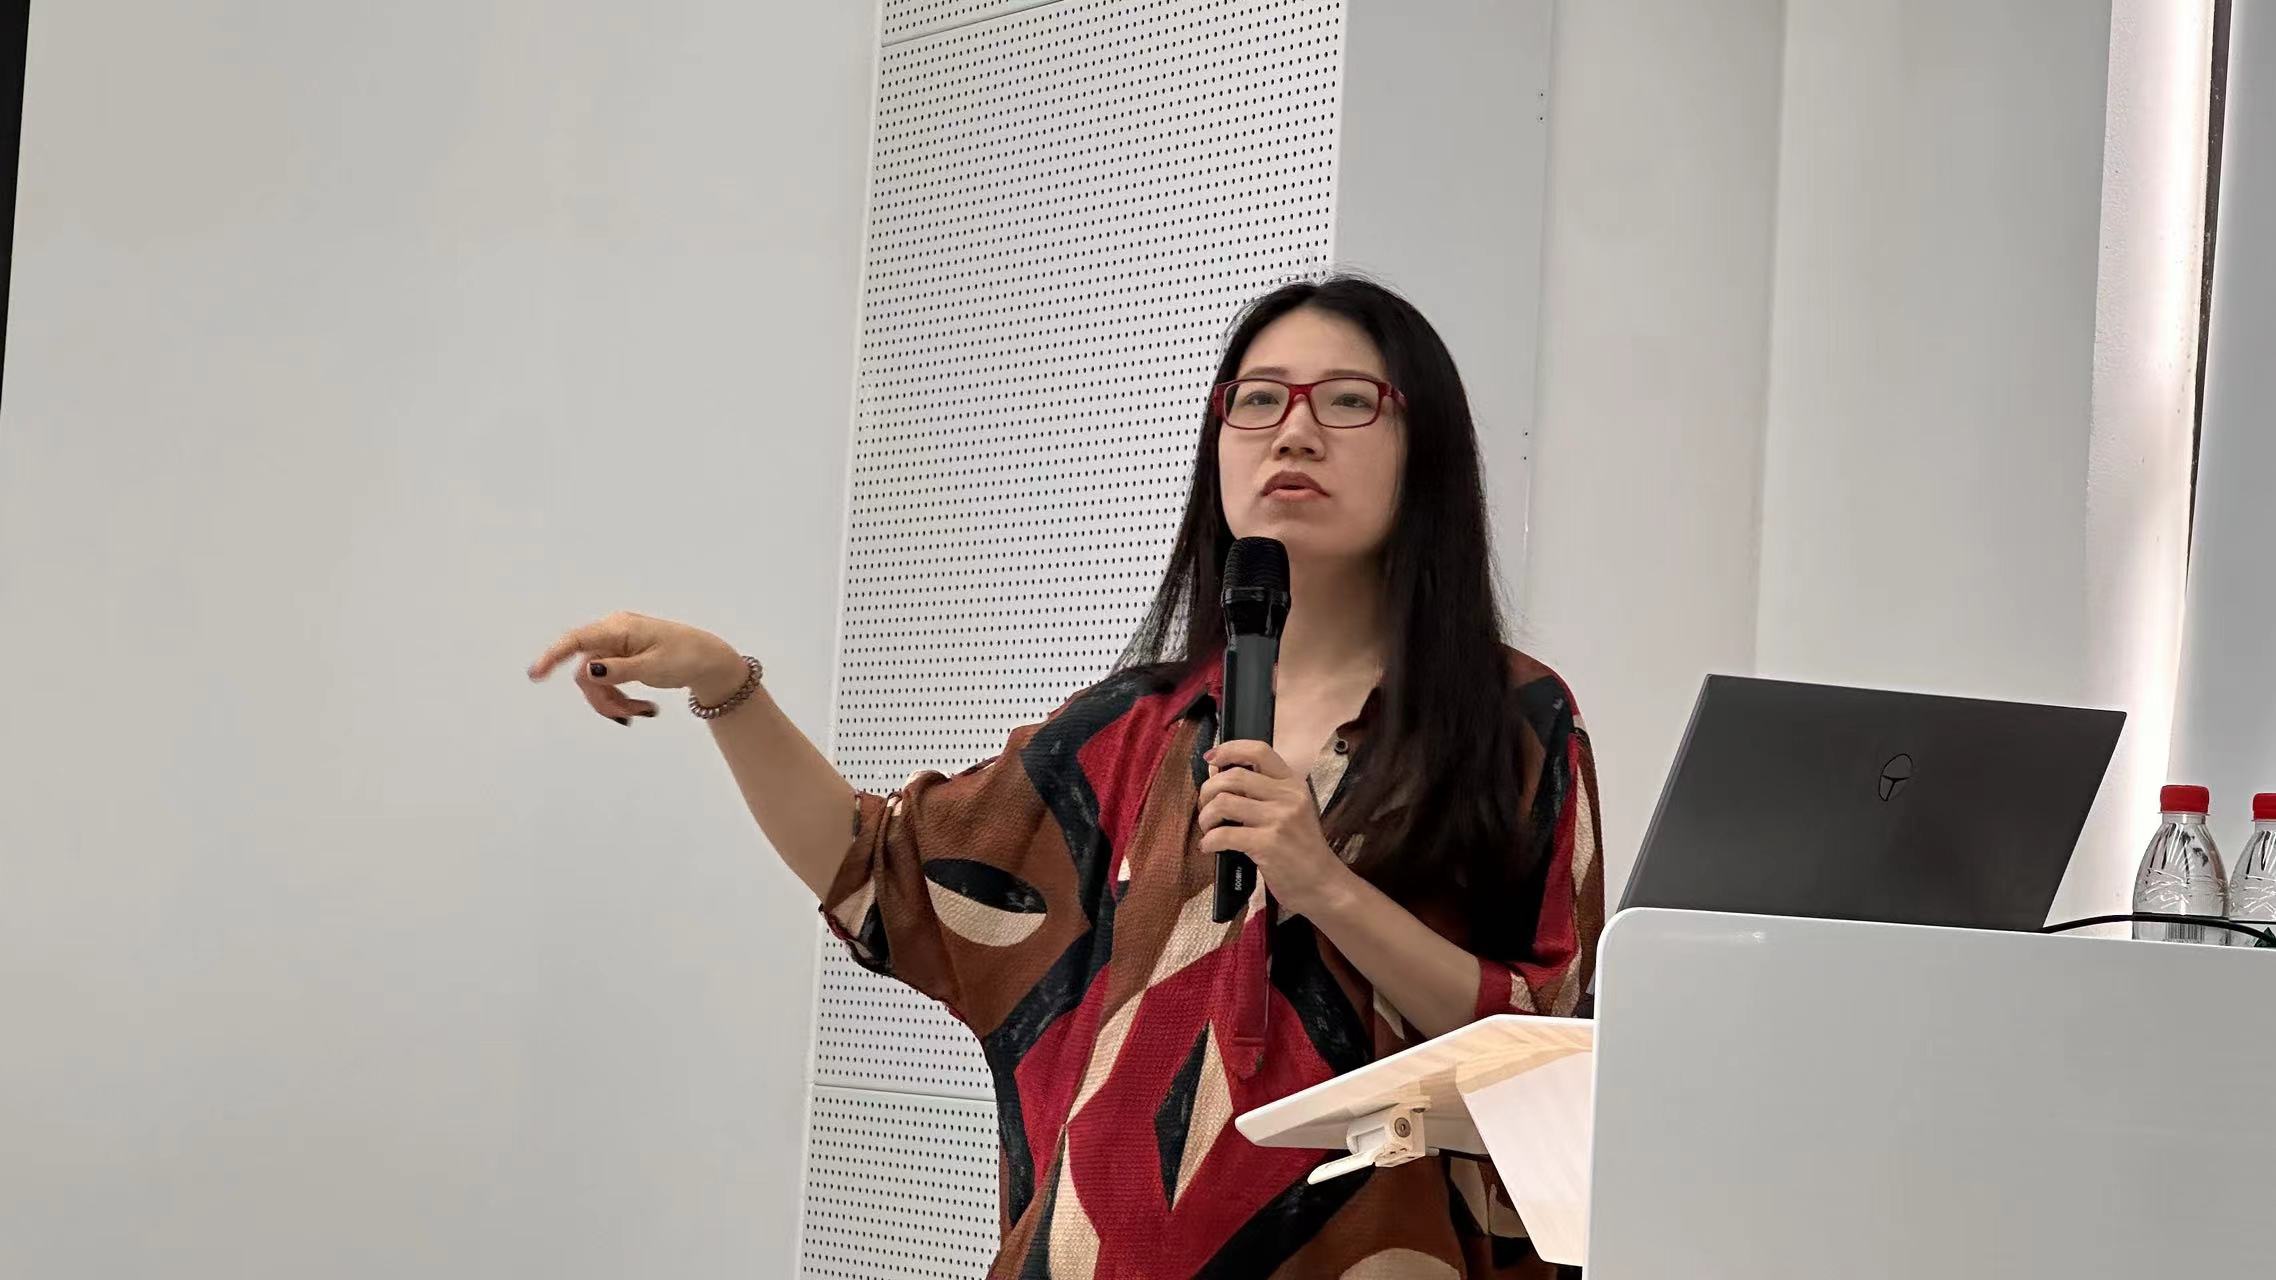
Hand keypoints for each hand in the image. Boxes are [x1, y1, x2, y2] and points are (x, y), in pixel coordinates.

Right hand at [527, 611, 746, 725]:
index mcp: (620, 629)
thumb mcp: (655, 666)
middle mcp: (613, 634)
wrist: (709, 661)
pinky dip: (620, 698)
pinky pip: (607, 682)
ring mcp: (616, 647)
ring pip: (595, 682)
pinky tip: (643, 710)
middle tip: (632, 717)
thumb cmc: (687, 656)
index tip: (536, 674)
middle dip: (604, 698)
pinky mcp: (622, 660)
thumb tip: (588, 671)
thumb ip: (620, 669)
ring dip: (613, 702)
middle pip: (587, 672)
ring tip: (644, 713)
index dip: (554, 656)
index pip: (578, 640)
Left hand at [1197, 740, 1355, 918]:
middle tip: (1206, 807)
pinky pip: (1223, 835)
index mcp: (1292, 784)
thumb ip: (1261, 793)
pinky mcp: (1267, 845)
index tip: (1210, 759)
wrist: (1323, 884)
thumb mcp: (1290, 811)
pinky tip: (1210, 847)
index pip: (1259, 750)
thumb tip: (1217, 775)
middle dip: (1207, 791)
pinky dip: (1209, 841)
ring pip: (1223, 802)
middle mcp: (1287, 796)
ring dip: (1206, 816)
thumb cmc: (1302, 849)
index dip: (1229, 749)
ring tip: (1208, 829)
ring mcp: (1278, 820)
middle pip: (1232, 776)